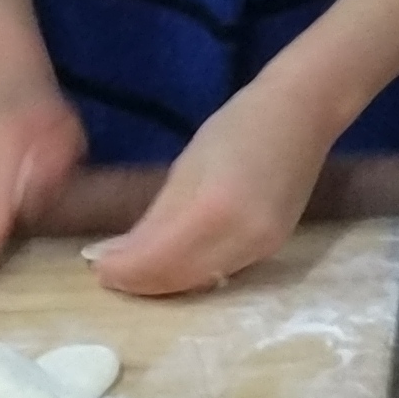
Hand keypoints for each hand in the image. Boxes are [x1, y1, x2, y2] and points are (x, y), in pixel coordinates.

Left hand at [96, 69, 340, 296]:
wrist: (304, 115)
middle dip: (138, 281)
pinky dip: (191, 274)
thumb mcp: (187, 166)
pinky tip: (172, 264)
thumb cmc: (239, 125)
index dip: (123, 270)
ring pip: (200, 282)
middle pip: (179, 279)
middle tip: (106, 271)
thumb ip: (155, 217)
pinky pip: (221, 274)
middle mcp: (242, 237)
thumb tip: (113, 254)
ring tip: (132, 270)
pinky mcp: (271, 250)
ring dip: (163, 282)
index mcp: (214, 208)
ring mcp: (262, 248)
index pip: (158, 259)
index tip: (94, 265)